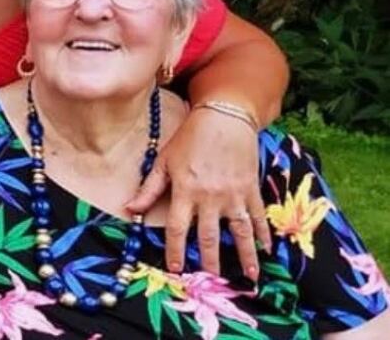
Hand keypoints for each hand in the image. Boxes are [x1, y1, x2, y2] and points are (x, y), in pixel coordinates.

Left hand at [125, 107, 271, 279]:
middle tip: (211, 280)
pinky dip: (263, 233)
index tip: (175, 268)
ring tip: (250, 277)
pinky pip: (257, 216)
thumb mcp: (164, 160)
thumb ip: (149, 188)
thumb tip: (130, 209)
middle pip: (208, 236)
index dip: (174, 250)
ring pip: (239, 231)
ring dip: (245, 255)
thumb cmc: (189, 138)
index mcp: (185, 190)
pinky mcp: (250, 188)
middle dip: (209, 261)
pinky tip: (267, 249)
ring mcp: (233, 193)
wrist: (223, 117)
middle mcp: (209, 196)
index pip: (177, 228)